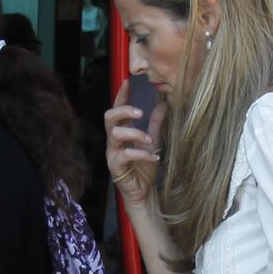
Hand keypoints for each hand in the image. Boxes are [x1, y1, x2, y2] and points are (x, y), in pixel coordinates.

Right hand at [105, 81, 164, 207]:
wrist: (144, 191)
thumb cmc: (144, 167)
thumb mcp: (154, 141)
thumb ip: (156, 123)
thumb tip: (163, 103)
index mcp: (122, 131)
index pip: (118, 109)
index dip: (121, 95)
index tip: (128, 82)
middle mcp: (114, 140)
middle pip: (109, 117)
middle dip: (123, 111)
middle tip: (140, 112)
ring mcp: (112, 153)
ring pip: (115, 134)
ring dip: (135, 134)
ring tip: (151, 141)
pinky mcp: (115, 166)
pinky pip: (124, 155)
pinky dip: (140, 153)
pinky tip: (153, 157)